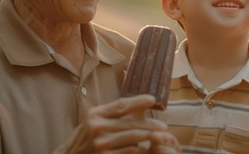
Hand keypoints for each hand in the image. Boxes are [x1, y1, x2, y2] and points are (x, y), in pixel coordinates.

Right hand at [58, 94, 177, 153]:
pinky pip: (129, 152)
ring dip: (149, 138)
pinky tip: (147, 149)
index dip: (138, 101)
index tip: (152, 99)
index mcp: (95, 114)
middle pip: (130, 123)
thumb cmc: (85, 138)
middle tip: (163, 126)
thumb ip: (112, 114)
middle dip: (150, 124)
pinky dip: (140, 150)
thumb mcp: (93, 121)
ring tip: (160, 137)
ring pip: (133, 138)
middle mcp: (96, 127)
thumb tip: (138, 106)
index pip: (121, 105)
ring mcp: (100, 144)